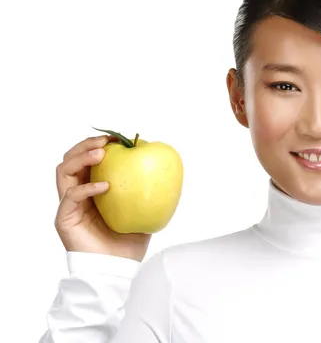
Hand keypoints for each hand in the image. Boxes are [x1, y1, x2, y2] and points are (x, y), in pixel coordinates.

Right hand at [55, 135, 151, 261]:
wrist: (117, 270)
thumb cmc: (129, 243)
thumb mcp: (144, 211)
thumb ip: (149, 192)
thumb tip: (168, 171)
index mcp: (93, 189)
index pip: (88, 160)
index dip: (98, 145)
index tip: (115, 138)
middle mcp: (78, 194)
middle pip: (71, 159)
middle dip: (86, 145)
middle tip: (105, 141)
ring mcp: (69, 205)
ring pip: (64, 170)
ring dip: (81, 157)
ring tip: (101, 154)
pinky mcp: (64, 219)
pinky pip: (71, 196)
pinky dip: (87, 188)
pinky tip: (105, 186)